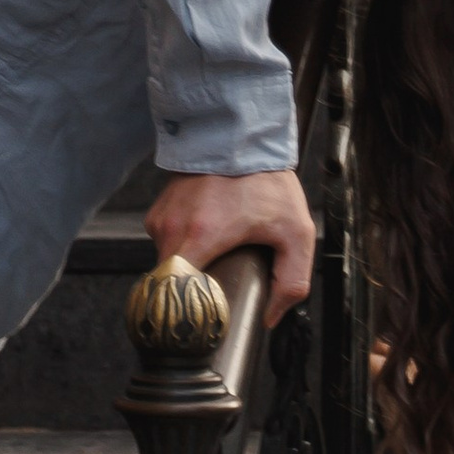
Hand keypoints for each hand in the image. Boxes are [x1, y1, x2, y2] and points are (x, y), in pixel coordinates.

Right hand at [143, 169, 317, 310]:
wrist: (241, 135)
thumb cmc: (267, 180)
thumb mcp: (296, 233)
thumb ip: (291, 281)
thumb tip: (271, 316)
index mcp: (200, 237)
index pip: (174, 294)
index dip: (189, 313)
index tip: (206, 318)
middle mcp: (172, 228)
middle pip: (170, 284)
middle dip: (193, 293)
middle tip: (221, 286)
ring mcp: (161, 218)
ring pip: (167, 265)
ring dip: (190, 268)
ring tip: (217, 255)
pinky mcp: (158, 211)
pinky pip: (166, 243)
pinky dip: (185, 247)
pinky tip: (207, 236)